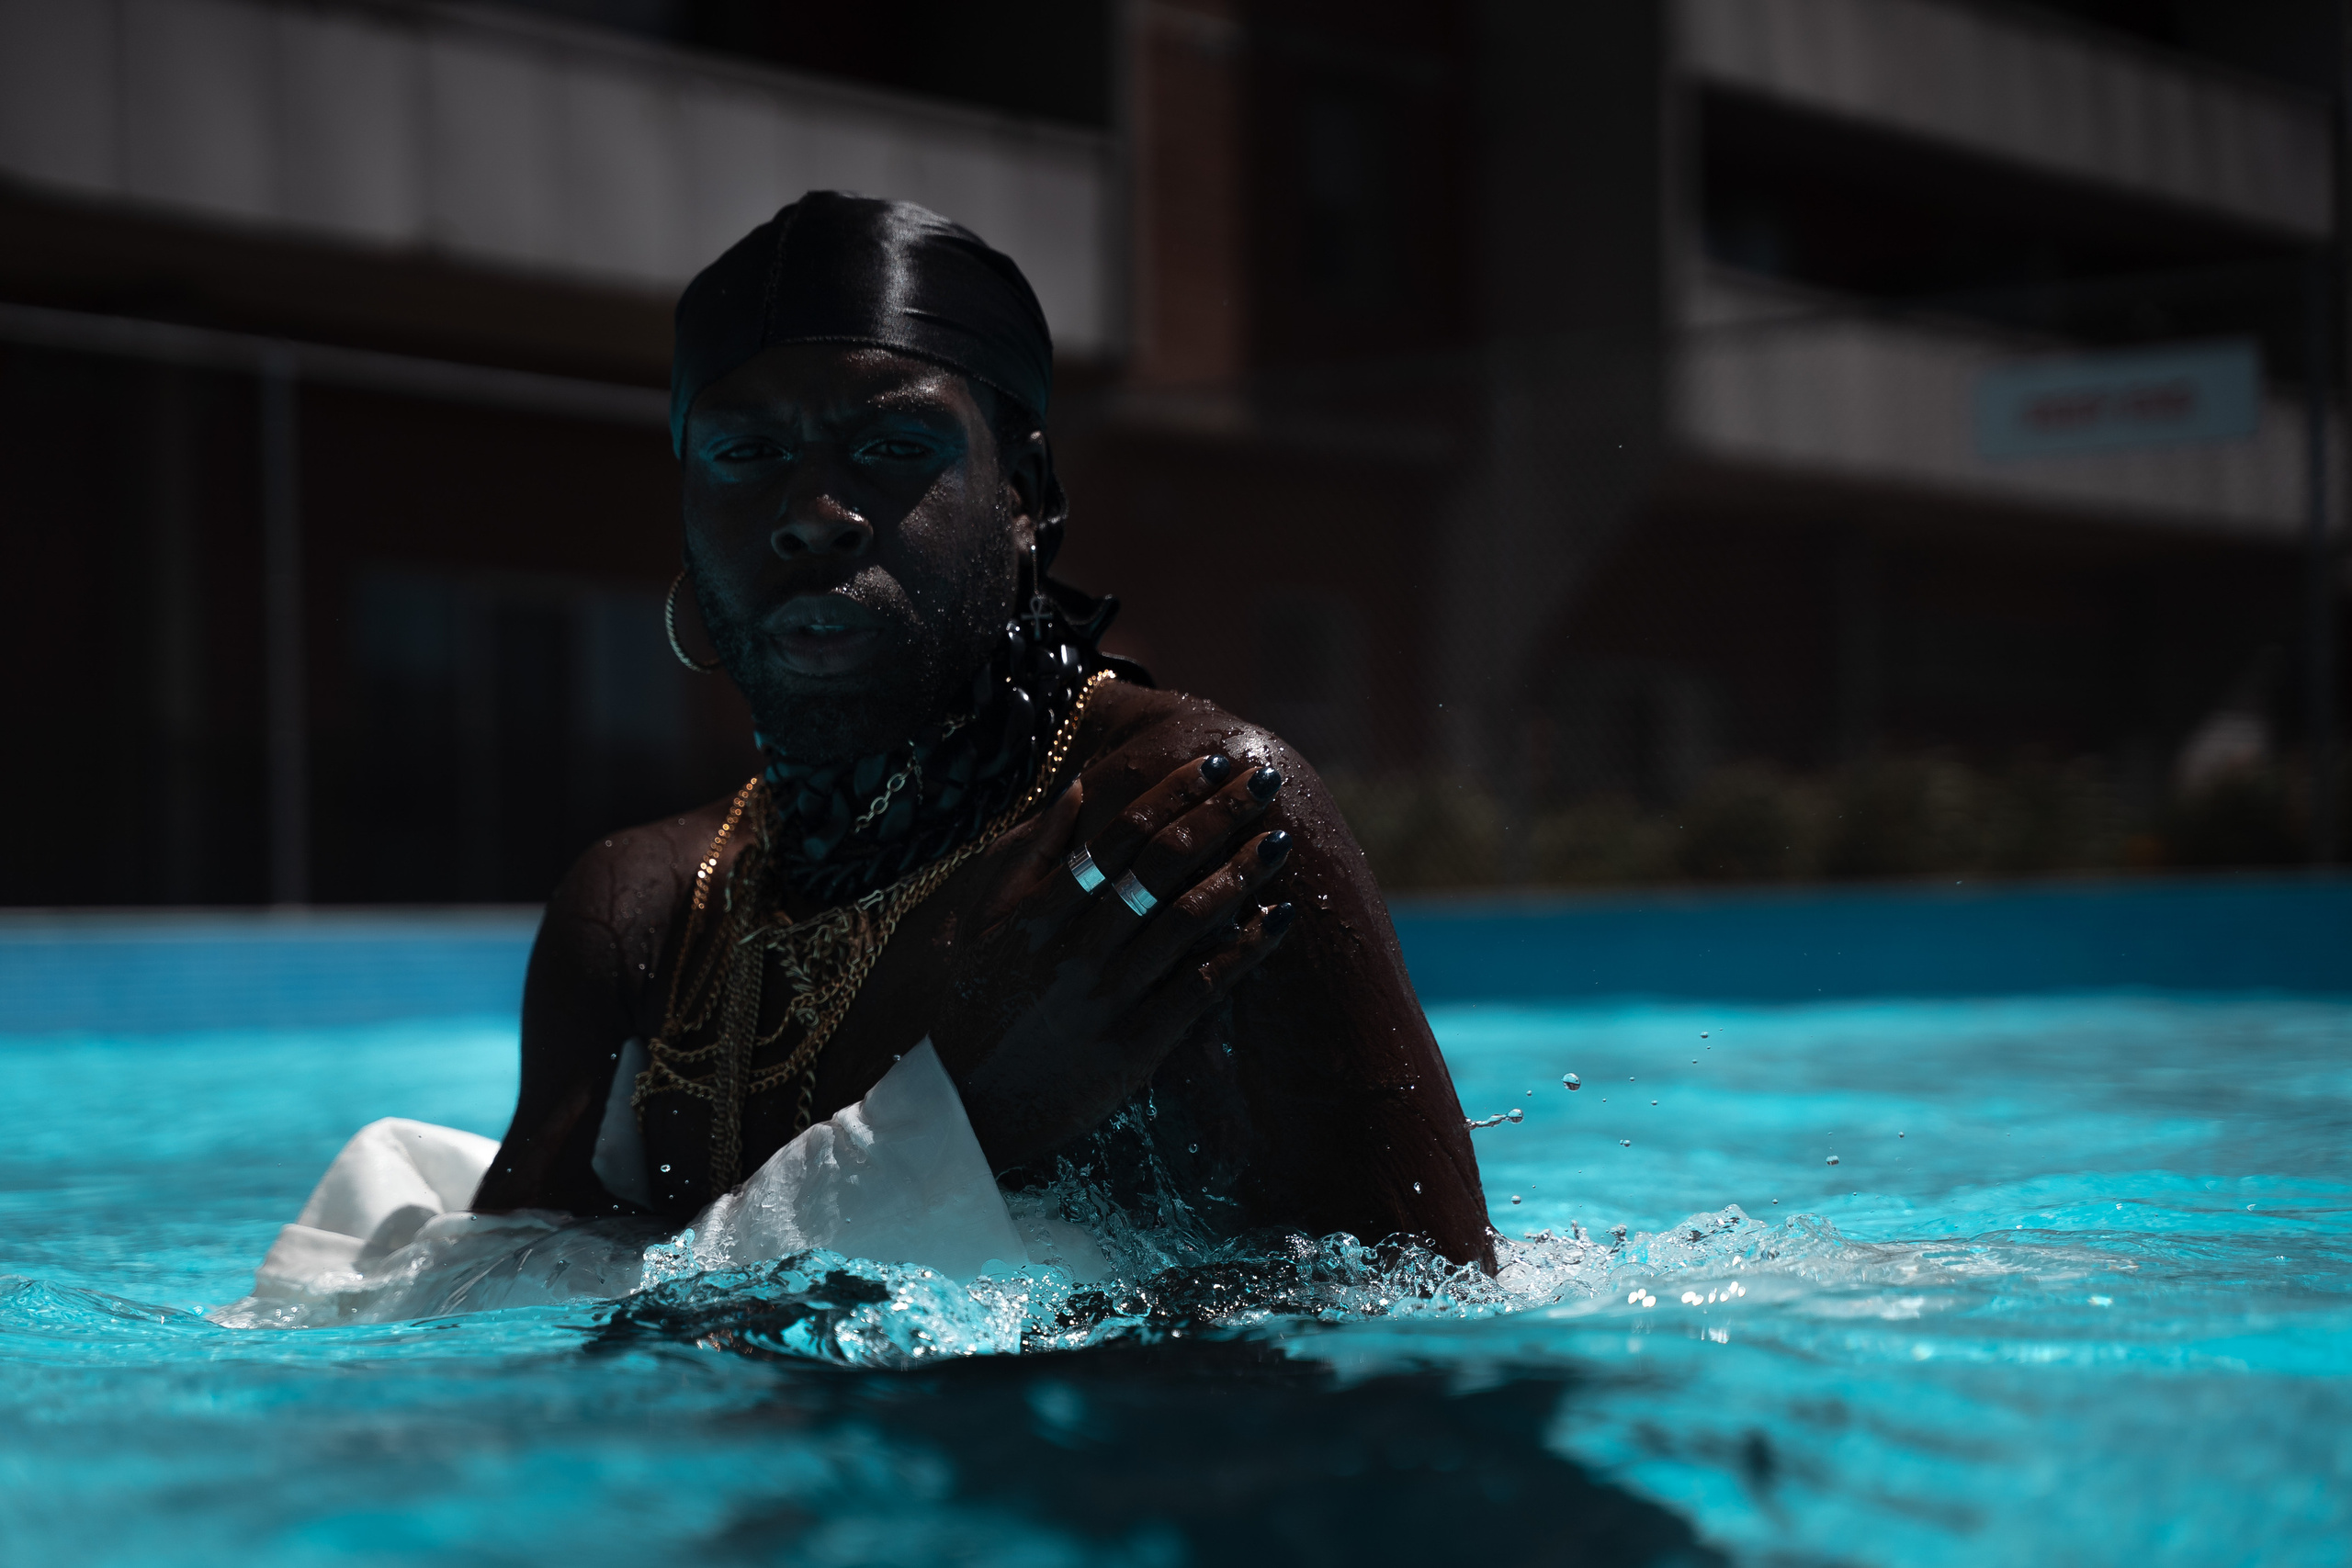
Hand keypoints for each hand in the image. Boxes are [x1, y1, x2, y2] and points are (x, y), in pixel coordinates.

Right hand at [929, 753, 1297, 1170]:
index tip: (1215, 764)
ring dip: (1242, 873)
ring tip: (1282, 840)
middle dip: (1220, 816)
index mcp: (1041, 912)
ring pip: (1188, 920)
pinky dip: (1244, 950)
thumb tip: (1080, 788)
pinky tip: (1278, 918)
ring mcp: (1108, 999)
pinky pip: (1200, 988)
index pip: (1120, 836)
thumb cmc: (977, 1004)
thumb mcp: (990, 921)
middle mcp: (1078, 949)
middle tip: (1264, 781)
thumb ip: (1034, 853)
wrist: (964, 1105)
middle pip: (1162, 865)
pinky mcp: (1135, 1048)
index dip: (1174, 794)